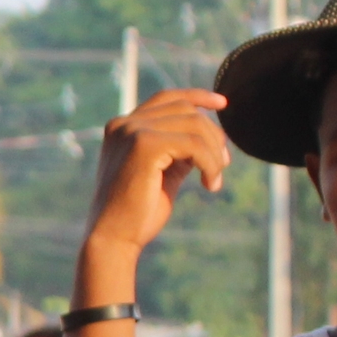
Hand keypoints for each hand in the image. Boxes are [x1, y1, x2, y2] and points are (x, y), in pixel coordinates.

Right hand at [83, 89, 233, 260]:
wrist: (113, 240)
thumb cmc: (137, 214)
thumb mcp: (163, 173)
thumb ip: (179, 150)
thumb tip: (210, 135)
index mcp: (123, 128)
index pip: (167, 98)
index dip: (197, 96)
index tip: (223, 104)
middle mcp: (124, 124)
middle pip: (186, 111)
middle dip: (213, 136)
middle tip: (223, 166)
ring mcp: (131, 131)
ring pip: (194, 125)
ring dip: (214, 153)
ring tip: (215, 179)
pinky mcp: (144, 145)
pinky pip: (194, 144)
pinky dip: (210, 163)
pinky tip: (211, 184)